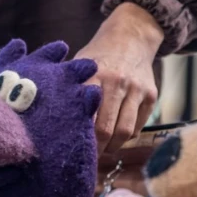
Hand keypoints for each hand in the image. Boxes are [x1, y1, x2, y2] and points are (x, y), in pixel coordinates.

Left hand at [75, 3, 163, 154]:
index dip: (77, 138)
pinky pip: (138, 127)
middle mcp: (116, 83)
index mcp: (93, 77)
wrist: (130, 37)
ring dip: (111, 147)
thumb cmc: (95, 58)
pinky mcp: (150, 95)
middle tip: (84, 158)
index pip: (84, 117)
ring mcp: (136, 90)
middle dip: (94, 149)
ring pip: (124, 132)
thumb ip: (67, 91)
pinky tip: (114, 139)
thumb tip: (45, 122)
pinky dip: (126, 138)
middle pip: (105, 129)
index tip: (69, 151)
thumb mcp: (77, 67)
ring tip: (101, 151)